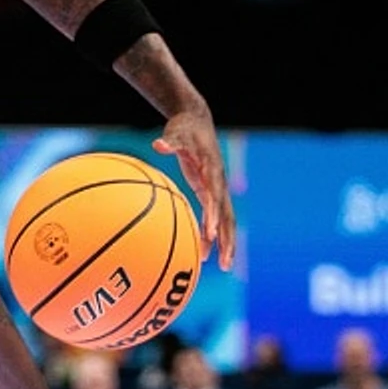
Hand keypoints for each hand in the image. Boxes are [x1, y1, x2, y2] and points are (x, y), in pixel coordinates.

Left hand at [153, 107, 236, 268]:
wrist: (196, 121)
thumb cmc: (184, 127)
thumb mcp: (176, 132)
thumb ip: (169, 140)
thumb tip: (158, 144)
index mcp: (212, 170)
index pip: (215, 196)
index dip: (213, 215)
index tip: (211, 234)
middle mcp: (219, 183)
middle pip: (228, 216)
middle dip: (228, 240)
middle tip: (227, 263)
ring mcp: (216, 188)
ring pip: (225, 220)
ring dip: (225, 242)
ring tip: (224, 266)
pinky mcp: (209, 190)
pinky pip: (213, 216)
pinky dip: (210, 232)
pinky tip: (203, 250)